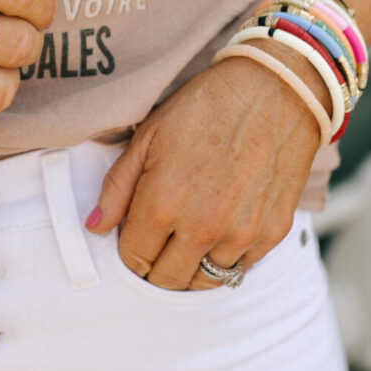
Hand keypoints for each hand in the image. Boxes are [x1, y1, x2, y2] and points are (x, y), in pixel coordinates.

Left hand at [84, 40, 325, 288]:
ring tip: (191, 238)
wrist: (275, 89)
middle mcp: (201, 228)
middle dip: (156, 268)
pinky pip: (241, 269)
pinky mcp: (272, 233)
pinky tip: (222, 230)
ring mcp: (240, 234)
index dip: (130, 252)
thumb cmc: (206, 107)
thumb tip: (95, 226)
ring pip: (204, 282)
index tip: (137, 238)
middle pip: (167, 280)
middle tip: (160, 244)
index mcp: (162, 205)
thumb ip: (117, 188)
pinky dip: (227, 258)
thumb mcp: (148, 137)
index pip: (134, 260)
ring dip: (192, 267)